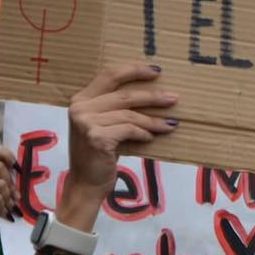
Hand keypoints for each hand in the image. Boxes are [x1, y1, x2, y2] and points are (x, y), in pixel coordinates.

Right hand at [0, 145, 17, 232]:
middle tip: (13, 197)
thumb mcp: (16, 187)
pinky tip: (2, 213)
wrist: (3, 229)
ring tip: (8, 206)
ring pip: (1, 184)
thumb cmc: (12, 206)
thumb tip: (26, 167)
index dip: (6, 155)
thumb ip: (16, 175)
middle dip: (11, 184)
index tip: (17, 168)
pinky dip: (3, 208)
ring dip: (9, 198)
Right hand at [65, 64, 177, 226]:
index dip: (134, 70)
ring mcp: (86, 123)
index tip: (157, 71)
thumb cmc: (99, 154)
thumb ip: (115, 109)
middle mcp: (80, 108)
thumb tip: (153, 95)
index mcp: (81, 99)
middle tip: (174, 98)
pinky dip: (143, 133)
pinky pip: (129, 130)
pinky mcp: (96, 138)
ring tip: (170, 124)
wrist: (85, 183)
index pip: (109, 75)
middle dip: (153, 96)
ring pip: (130, 115)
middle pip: (124, 96)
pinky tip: (150, 138)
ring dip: (153, 120)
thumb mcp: (103, 126)